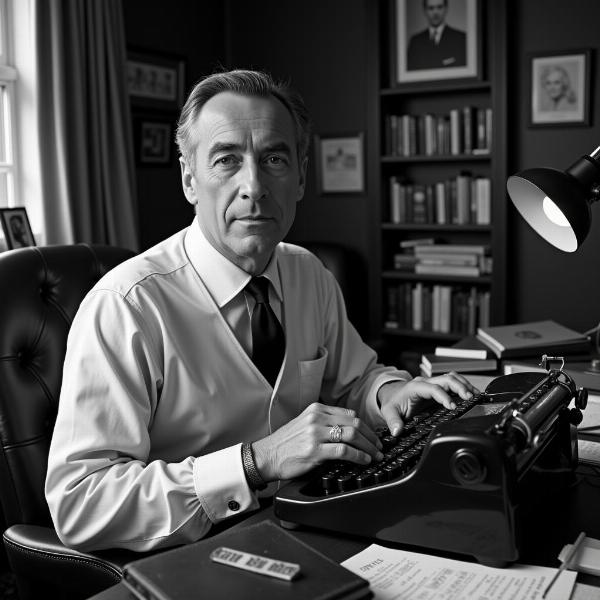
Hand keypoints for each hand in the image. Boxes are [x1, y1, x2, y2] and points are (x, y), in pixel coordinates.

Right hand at [251, 403, 383, 481]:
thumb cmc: (286, 444)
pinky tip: (364, 460)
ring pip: (352, 435)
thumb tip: (350, 432)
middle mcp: (317, 418)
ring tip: (376, 455)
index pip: (349, 413)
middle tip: (379, 446)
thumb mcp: (304, 424)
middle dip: (371, 436)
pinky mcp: (315, 450)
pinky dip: (358, 456)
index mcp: (316, 410)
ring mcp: (315, 433)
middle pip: (354, 422)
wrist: (266, 456)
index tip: (372, 436)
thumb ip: (324, 423)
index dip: (365, 426)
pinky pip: (344, 451)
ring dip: (368, 446)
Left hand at [377, 372, 478, 435]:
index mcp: (416, 387)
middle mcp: (426, 383)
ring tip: (476, 396)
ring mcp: (433, 384)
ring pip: (452, 378)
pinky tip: (472, 395)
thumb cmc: (393, 401)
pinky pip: (453, 383)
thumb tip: (397, 430)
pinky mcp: (438, 388)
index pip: (433, 388)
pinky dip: (464, 387)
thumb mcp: (389, 411)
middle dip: (460, 387)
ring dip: (465, 385)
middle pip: (447, 379)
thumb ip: (393, 421)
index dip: (444, 396)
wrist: (392, 394)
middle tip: (470, 398)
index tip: (452, 406)